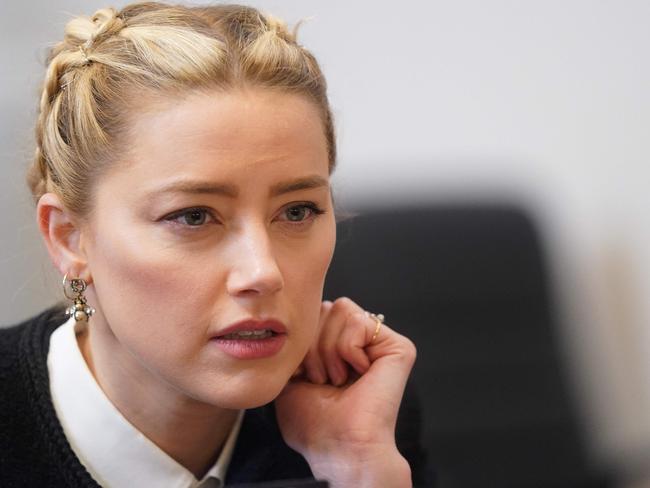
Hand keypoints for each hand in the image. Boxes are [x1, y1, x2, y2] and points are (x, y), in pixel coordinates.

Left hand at [275, 297, 415, 487]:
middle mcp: (361, 342)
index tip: (303, 375)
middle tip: (324, 380)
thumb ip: (293, 344)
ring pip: (340, 309)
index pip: (314, 313)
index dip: (302, 340)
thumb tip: (290, 320)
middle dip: (313, 345)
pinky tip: (358, 375)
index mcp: (338, 347)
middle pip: (325, 307)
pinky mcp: (398, 346)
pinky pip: (358, 321)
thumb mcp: (289, 376)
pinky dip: (347, 350)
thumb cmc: (314, 423)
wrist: (339, 446)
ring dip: (329, 350)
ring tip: (338, 379)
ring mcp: (380, 343)